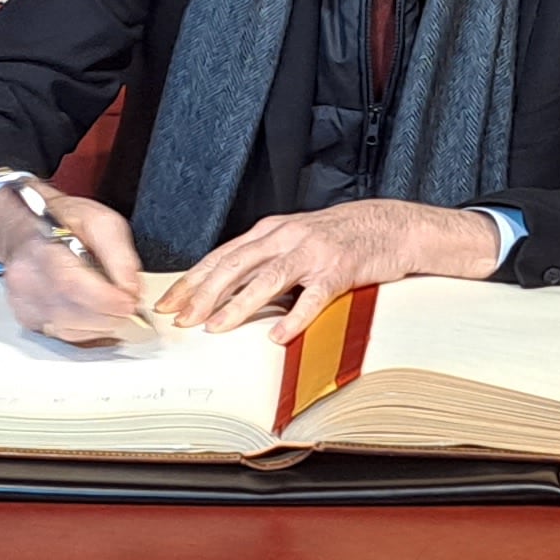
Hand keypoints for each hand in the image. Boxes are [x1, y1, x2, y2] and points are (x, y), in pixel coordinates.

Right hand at [0, 186, 148, 344]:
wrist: (28, 230)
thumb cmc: (62, 222)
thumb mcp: (100, 222)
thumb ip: (119, 254)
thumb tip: (132, 289)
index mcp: (40, 249)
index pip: (71, 285)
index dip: (106, 300)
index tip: (130, 301)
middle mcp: (25, 280)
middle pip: (72, 313)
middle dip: (109, 314)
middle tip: (126, 303)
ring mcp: (23, 303)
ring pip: (70, 331)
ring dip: (100, 325)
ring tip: (111, 305)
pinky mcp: (28, 320)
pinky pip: (64, 337)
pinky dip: (87, 331)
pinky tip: (97, 316)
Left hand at [159, 200, 500, 342]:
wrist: (390, 225)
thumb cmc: (339, 237)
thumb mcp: (294, 240)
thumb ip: (263, 259)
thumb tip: (224, 292)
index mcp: (271, 230)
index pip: (221, 256)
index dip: (193, 280)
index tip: (169, 303)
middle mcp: (286, 236)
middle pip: (235, 265)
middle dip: (204, 294)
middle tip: (182, 320)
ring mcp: (313, 252)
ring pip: (267, 278)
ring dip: (237, 305)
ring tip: (216, 327)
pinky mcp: (340, 270)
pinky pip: (313, 297)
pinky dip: (294, 317)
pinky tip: (277, 335)